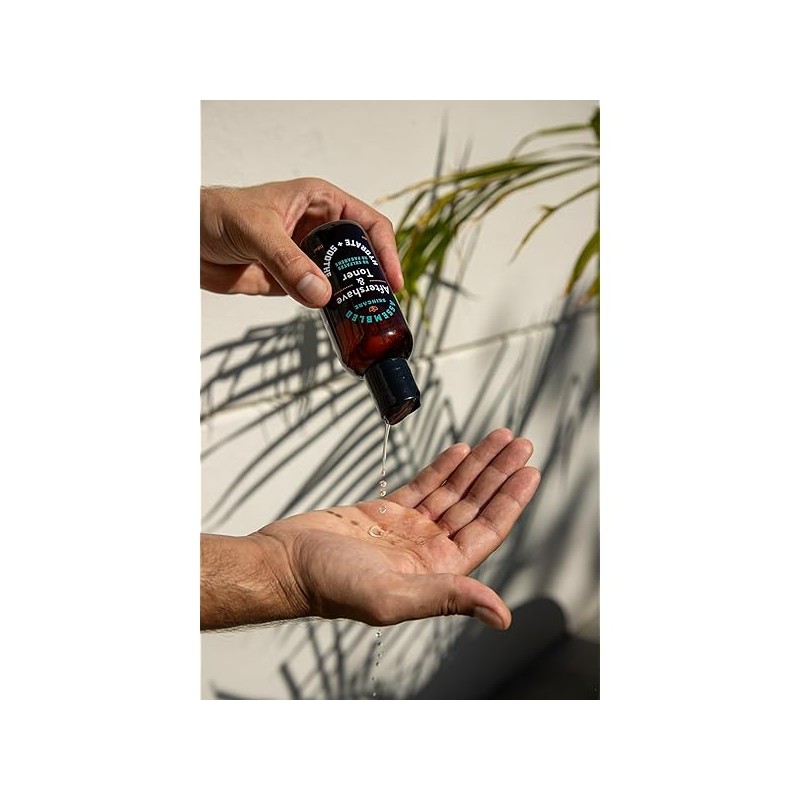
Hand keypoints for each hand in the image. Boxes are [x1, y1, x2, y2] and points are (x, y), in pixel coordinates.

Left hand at [200, 178, 402, 305]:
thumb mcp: (256, 231)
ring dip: (355, 297)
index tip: (392, 279)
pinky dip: (333, 310)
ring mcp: (308, 257)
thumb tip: (320, 294)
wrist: (185, 240)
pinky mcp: (293, 281)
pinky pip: (322, 297)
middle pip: (362, 254)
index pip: (368, 223)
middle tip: (382, 305)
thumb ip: (288, 262)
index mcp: (321, 202)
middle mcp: (320, 229)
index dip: (385, 250)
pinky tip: (342, 321)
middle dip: (374, 277)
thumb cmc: (216, 214)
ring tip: (368, 318)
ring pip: (344, 278)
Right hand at [200, 429, 540, 631]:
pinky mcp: (384, 513)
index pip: (486, 530)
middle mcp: (427, 550)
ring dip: (477, 465)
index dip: (510, 501)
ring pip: (452, 491)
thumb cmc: (329, 586)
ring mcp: (407, 530)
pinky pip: (423, 485)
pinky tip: (460, 451)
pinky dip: (443, 467)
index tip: (529, 472)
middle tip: (521, 444)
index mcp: (436, 572)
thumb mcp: (392, 595)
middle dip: (498, 474)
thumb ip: (447, 598)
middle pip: (474, 505)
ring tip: (500, 439)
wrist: (284, 564)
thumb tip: (501, 615)